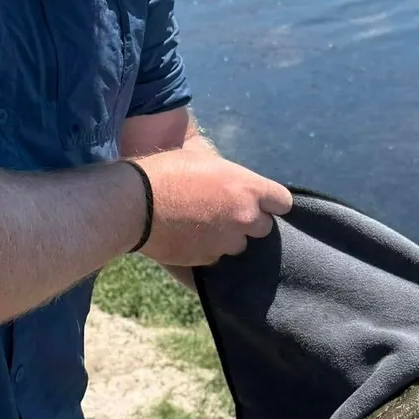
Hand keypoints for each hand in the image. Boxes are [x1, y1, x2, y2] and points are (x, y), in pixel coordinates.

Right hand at [131, 149, 292, 265]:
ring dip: (229, 238)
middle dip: (249, 222)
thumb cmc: (166, 172)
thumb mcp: (201, 158)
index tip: (264, 202)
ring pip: (240, 245)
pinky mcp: (208, 259)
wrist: (136, 204)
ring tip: (205, 227)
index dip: (272, 202)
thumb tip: (226, 173)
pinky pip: (217, 258)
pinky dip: (208, 250)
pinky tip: (190, 238)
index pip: (282, 202)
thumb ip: (224, 172)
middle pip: (264, 227)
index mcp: (248, 188)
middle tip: (227, 213)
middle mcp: (244, 217)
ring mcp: (227, 242)